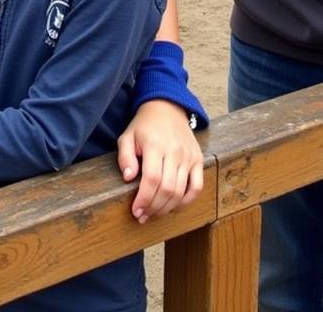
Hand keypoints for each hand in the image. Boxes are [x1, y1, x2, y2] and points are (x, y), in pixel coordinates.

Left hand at [117, 100, 204, 222]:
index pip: (152, 179)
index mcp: (155, 145)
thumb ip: (125, 157)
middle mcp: (175, 151)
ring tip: (154, 213)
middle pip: (167, 189)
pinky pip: (197, 187)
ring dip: (167, 208)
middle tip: (143, 216)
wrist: (167, 107)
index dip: (144, 199)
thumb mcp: (127, 136)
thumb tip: (128, 178)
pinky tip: (174, 205)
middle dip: (154, 208)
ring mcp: (189, 156)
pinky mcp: (198, 159)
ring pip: (181, 191)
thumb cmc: (144, 125)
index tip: (136, 211)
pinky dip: (187, 201)